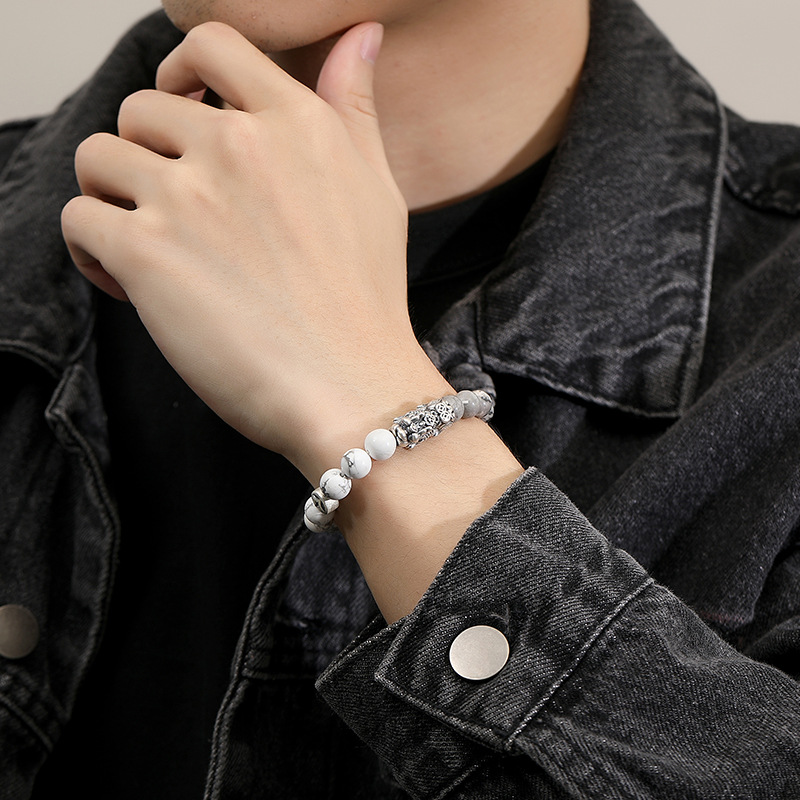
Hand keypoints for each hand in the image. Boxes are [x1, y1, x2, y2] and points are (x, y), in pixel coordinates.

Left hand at [61, 21, 443, 478]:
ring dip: (114, 200)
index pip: (211, 46)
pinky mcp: (147, 253)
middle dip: (149, 156)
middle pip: (142, 109)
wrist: (351, 386)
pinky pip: (80, 219)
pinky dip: (92, 250)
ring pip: (99, 158)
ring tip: (148, 247)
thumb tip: (360, 35)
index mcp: (295, 123)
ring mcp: (188, 196)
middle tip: (174, 211)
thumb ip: (357, 107)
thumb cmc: (367, 301)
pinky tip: (131, 282)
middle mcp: (238, 145)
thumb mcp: (378, 189)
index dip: (182, 73)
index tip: (182, 109)